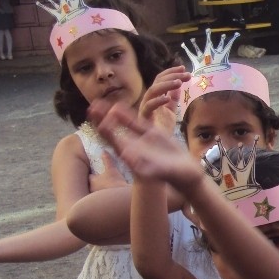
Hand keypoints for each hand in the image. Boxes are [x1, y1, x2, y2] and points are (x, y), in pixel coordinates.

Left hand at [87, 101, 203, 194]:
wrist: (186, 175)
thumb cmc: (174, 175)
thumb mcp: (162, 171)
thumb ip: (147, 166)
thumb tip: (128, 157)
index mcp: (131, 155)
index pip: (112, 139)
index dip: (106, 127)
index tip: (103, 116)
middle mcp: (132, 146)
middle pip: (111, 131)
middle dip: (101, 119)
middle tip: (93, 106)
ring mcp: (140, 139)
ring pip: (121, 124)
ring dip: (109, 114)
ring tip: (99, 103)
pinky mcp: (151, 134)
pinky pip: (135, 123)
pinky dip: (126, 115)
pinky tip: (118, 106)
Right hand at [140, 65, 190, 130]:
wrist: (159, 147)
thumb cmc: (163, 128)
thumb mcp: (171, 111)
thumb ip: (173, 98)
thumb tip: (178, 83)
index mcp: (155, 97)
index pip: (160, 79)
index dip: (171, 72)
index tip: (184, 69)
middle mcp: (149, 100)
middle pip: (157, 82)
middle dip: (172, 76)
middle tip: (186, 75)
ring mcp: (145, 108)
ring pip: (152, 91)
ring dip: (165, 85)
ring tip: (179, 83)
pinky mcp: (144, 118)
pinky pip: (148, 107)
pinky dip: (158, 101)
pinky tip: (168, 98)